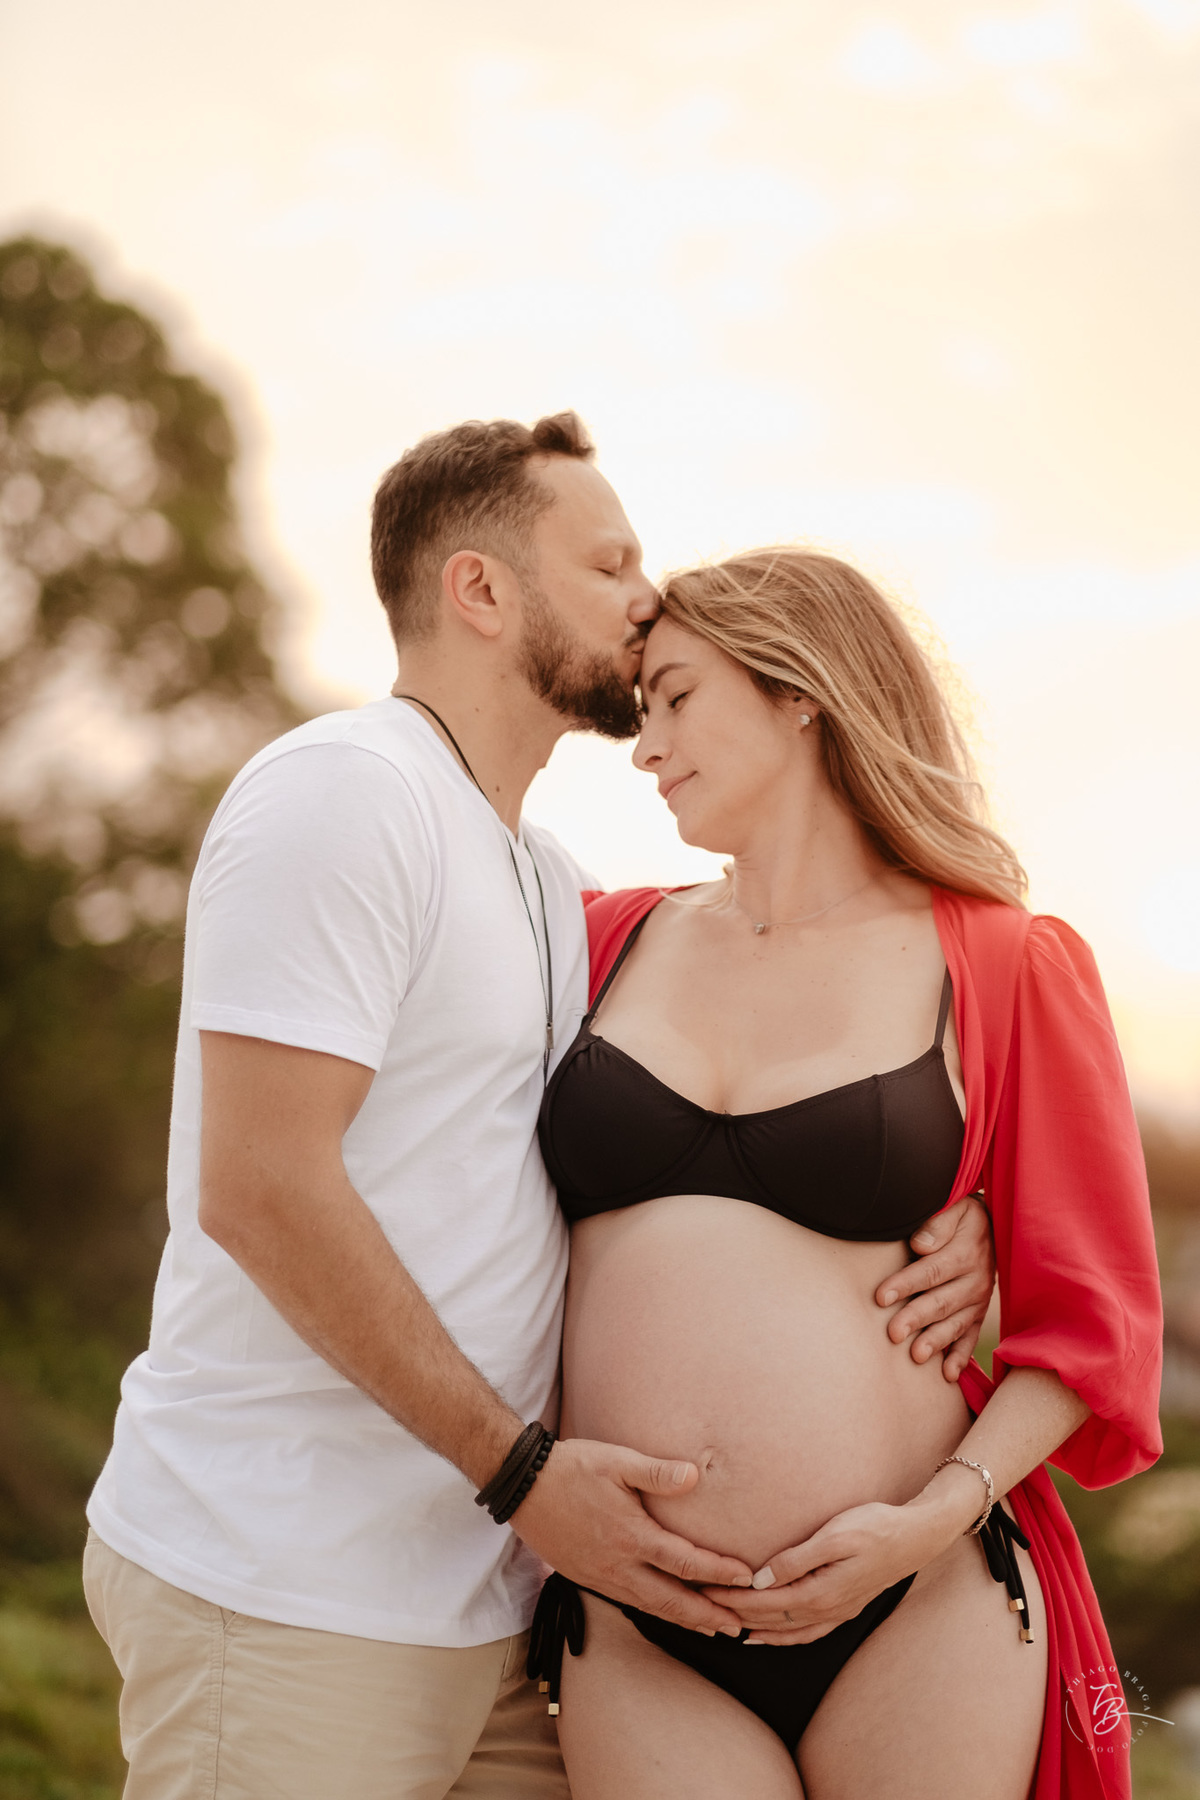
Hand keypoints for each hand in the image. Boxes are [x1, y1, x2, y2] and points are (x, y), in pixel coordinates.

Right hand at [510, 1438, 753, 1635]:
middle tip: (739, 1626)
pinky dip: (657, 1612)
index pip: (684, 1562)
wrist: (524, 1486)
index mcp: (631, 1535)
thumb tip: (695, 1476)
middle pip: (672, 1600)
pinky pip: (630, 1602)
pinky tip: (667, 1611)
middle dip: (708, 1615)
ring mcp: (602, 1576)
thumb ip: (656, 1472)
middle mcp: (619, 1564)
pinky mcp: (588, 1577)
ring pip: (651, 1607)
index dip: (718, 1572)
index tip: (745, 1578)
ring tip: (712, 1628)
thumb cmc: (572, 1468)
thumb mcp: (616, 1461)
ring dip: (685, 1620)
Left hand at [700, 1496, 952, 1645]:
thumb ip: (797, 1559)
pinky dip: (779, 1638)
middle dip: (733, 1612)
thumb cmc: (875, 1527)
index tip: (703, 1587)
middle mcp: (826, 1610)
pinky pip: (804, 1633)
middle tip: (700, 1604)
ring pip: (784, 1631)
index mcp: (820, 1592)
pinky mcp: (843, 1609)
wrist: (916, 1537)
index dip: (731, 1596)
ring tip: (722, 1624)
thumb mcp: (835, 1535)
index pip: (763, 1601)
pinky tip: (763, 1636)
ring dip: (752, 1628)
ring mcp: (836, 1613)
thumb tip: (761, 1578)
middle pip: (769, 1619)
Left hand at [875, 1193, 994, 1380]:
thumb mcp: (956, 1209)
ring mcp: (978, 1300)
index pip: (931, 1270)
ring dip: (936, 1341)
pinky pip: (970, 1337)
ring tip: (916, 1356)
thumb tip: (919, 1245)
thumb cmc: (964, 1216)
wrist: (996, 1226)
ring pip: (954, 1323)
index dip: (906, 1283)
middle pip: (940, 1301)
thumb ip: (938, 1225)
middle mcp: (975, 1280)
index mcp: (965, 1253)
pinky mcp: (979, 1313)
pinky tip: (948, 1375)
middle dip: (915, 1318)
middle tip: (892, 1333)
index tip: (881, 1297)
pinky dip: (961, 1356)